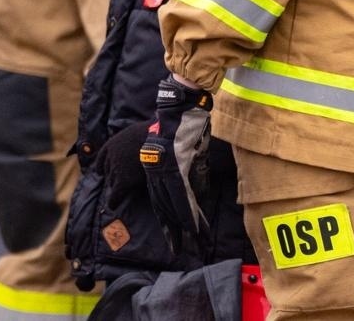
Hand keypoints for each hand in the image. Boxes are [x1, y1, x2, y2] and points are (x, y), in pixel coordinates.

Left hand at [139, 76, 213, 259]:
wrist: (181, 105)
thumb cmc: (184, 123)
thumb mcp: (183, 149)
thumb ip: (187, 169)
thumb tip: (196, 189)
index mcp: (156, 167)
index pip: (160, 199)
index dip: (167, 219)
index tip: (173, 236)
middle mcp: (156, 171)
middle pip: (163, 206)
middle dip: (173, 229)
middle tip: (178, 248)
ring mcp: (165, 169)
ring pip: (171, 204)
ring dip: (182, 225)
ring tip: (190, 241)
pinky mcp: (175, 166)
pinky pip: (180, 194)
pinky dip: (187, 211)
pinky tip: (192, 225)